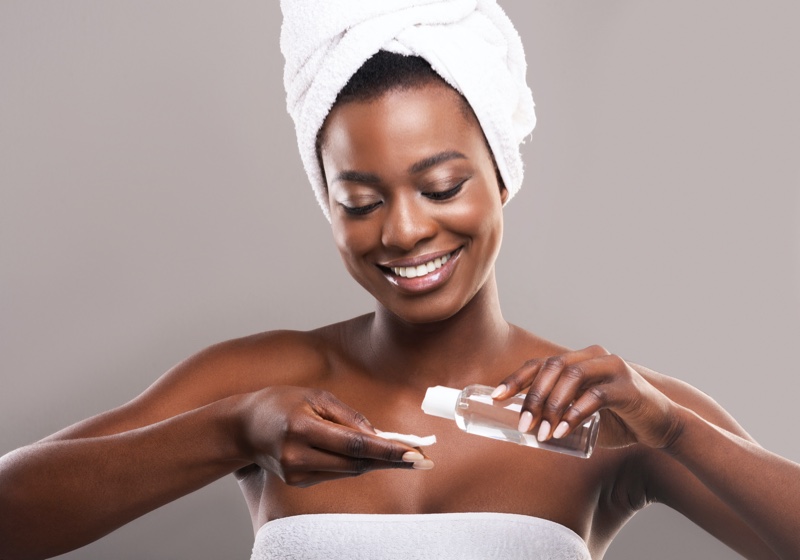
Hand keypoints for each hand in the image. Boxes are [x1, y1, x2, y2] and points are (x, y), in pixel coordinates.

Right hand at [235, 386, 431, 486]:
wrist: (243, 427)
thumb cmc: (281, 403)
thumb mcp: (315, 396)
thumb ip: (348, 417)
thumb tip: (379, 436)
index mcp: (302, 428)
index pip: (353, 444)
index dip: (387, 451)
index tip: (414, 453)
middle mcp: (298, 455)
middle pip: (355, 463)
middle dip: (392, 460)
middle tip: (423, 458)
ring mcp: (296, 472)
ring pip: (348, 471)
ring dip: (377, 462)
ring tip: (405, 454)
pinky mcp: (298, 481)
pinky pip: (336, 472)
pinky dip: (355, 463)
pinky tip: (370, 456)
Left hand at [492, 345, 683, 449]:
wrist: (661, 427)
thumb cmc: (617, 420)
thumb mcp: (581, 414)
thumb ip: (558, 413)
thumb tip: (521, 427)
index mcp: (578, 360)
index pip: (540, 364)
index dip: (516, 379)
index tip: (496, 397)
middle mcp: (593, 357)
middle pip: (552, 367)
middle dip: (532, 396)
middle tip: (522, 424)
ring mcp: (612, 368)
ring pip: (571, 377)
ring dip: (552, 406)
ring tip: (541, 433)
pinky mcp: (627, 386)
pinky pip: (595, 396)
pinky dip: (575, 413)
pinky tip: (563, 431)